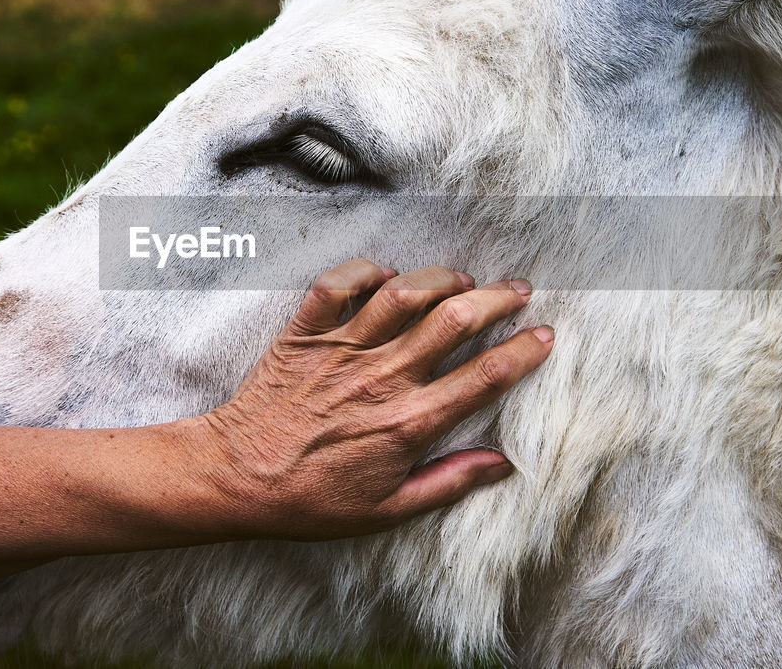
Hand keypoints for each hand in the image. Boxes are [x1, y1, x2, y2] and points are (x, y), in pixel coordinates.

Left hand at [197, 259, 552, 539]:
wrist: (237, 478)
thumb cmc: (310, 501)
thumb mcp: (386, 509)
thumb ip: (448, 482)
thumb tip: (501, 464)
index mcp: (408, 422)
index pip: (483, 377)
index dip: (524, 351)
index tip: (545, 335)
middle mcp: (381, 377)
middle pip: (454, 321)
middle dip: (496, 299)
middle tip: (518, 290)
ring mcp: (342, 350)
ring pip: (404, 293)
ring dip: (441, 278)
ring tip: (463, 278)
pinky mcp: (305, 334)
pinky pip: (337, 285)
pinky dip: (364, 270)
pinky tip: (386, 274)